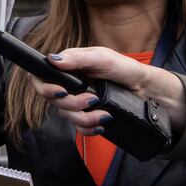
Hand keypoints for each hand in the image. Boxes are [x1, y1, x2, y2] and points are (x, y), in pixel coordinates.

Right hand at [27, 47, 185, 133]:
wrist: (145, 89)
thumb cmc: (124, 68)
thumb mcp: (102, 58)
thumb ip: (77, 58)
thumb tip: (52, 59)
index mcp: (67, 68)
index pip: (39, 78)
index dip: (44, 88)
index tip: (60, 92)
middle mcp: (68, 86)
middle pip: (52, 101)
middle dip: (71, 104)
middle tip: (92, 99)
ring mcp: (76, 102)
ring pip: (65, 117)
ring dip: (84, 118)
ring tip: (103, 113)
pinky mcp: (86, 116)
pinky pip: (78, 128)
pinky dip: (89, 128)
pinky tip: (101, 123)